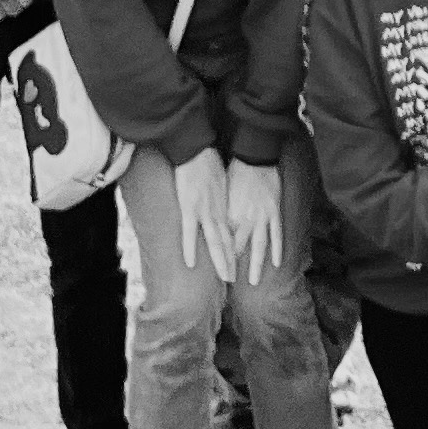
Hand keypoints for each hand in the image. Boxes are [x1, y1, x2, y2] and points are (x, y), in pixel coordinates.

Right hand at [173, 148, 233, 280]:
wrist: (197, 148)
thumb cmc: (208, 161)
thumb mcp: (221, 182)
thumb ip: (220, 198)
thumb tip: (221, 206)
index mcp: (224, 207)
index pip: (231, 234)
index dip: (235, 250)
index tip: (238, 264)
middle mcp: (217, 212)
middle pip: (226, 242)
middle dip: (230, 262)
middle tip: (233, 280)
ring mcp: (204, 211)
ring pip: (214, 241)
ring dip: (220, 261)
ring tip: (225, 278)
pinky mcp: (189, 206)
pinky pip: (189, 232)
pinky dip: (190, 248)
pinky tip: (192, 263)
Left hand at [224, 159, 282, 284]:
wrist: (252, 154)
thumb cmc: (233, 170)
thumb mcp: (222, 192)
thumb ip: (221, 211)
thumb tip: (216, 226)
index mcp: (227, 213)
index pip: (221, 240)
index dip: (217, 255)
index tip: (214, 269)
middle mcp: (242, 218)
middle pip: (236, 246)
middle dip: (232, 265)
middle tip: (229, 283)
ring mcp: (260, 216)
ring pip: (257, 245)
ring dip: (254, 265)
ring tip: (252, 282)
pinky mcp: (273, 210)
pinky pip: (276, 233)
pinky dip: (277, 249)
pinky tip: (277, 263)